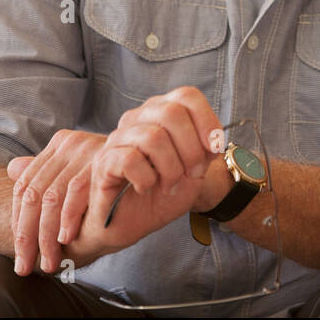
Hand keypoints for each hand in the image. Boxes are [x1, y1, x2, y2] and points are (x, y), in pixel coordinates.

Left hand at [7, 130, 105, 276]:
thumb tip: (12, 169)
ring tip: (48, 261)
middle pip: (34, 194)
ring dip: (46, 235)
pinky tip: (66, 239)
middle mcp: (70, 143)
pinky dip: (68, 218)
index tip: (20, 251)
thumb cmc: (119, 173)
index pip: (25, 185)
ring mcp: (86, 149)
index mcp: (60, 143)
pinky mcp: (102, 159)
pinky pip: (75, 193)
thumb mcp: (81, 169)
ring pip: (50, 198)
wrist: (157, 160)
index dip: (17, 221)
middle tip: (25, 266)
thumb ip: (49, 171)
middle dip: (27, 236)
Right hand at [62, 86, 223, 263]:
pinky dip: (147, 179)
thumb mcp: (195, 170)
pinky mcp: (104, 161)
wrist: (132, 223)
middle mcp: (138, 119)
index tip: (215, 150)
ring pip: (153, 137)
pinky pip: (131, 160)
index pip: (186, 96)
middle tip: (193, 174)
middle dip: (192, 149)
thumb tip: (213, 140)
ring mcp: (118, 138)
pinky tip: (146, 188)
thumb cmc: (162, 193)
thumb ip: (206, 150)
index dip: (207, 120)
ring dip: (171, 169)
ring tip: (170, 185)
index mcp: (161, 113)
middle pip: (172, 113)